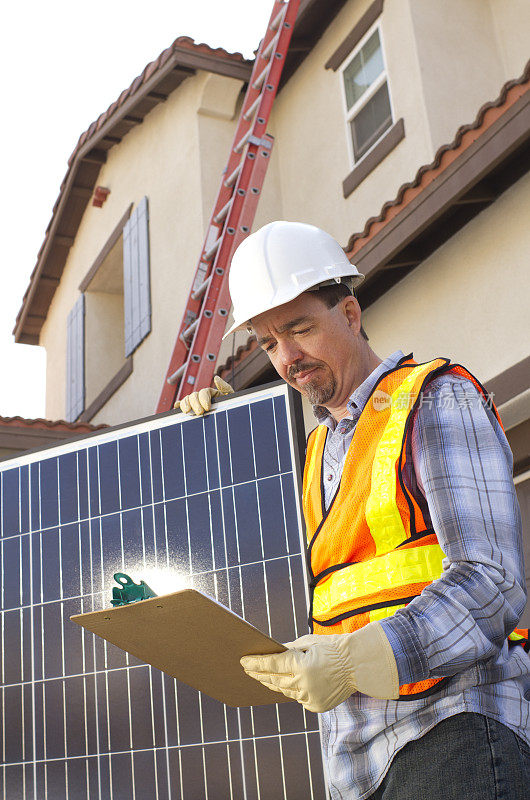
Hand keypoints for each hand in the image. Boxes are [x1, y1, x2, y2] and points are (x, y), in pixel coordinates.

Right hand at [174, 376, 232, 415]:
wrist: (232, 418)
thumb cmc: (232, 406)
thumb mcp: (231, 397)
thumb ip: (225, 387)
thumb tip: (216, 377)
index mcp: (211, 392)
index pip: (204, 392)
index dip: (204, 399)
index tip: (207, 408)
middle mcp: (202, 397)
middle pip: (194, 396)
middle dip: (195, 404)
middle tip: (199, 413)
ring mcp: (196, 403)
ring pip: (187, 400)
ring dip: (185, 404)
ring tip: (187, 412)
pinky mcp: (191, 410)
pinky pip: (182, 406)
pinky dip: (178, 405)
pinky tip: (176, 408)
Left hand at [240, 623, 398, 712]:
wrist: (358, 665)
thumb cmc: (333, 648)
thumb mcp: (309, 642)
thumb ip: (289, 650)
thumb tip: (272, 654)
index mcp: (301, 665)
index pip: (271, 664)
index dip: (255, 663)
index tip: (243, 661)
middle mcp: (303, 684)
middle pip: (273, 680)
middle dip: (259, 674)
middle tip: (247, 670)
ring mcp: (310, 697)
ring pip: (284, 691)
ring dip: (273, 683)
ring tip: (262, 677)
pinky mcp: (316, 706)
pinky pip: (297, 698)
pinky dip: (292, 690)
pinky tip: (285, 684)